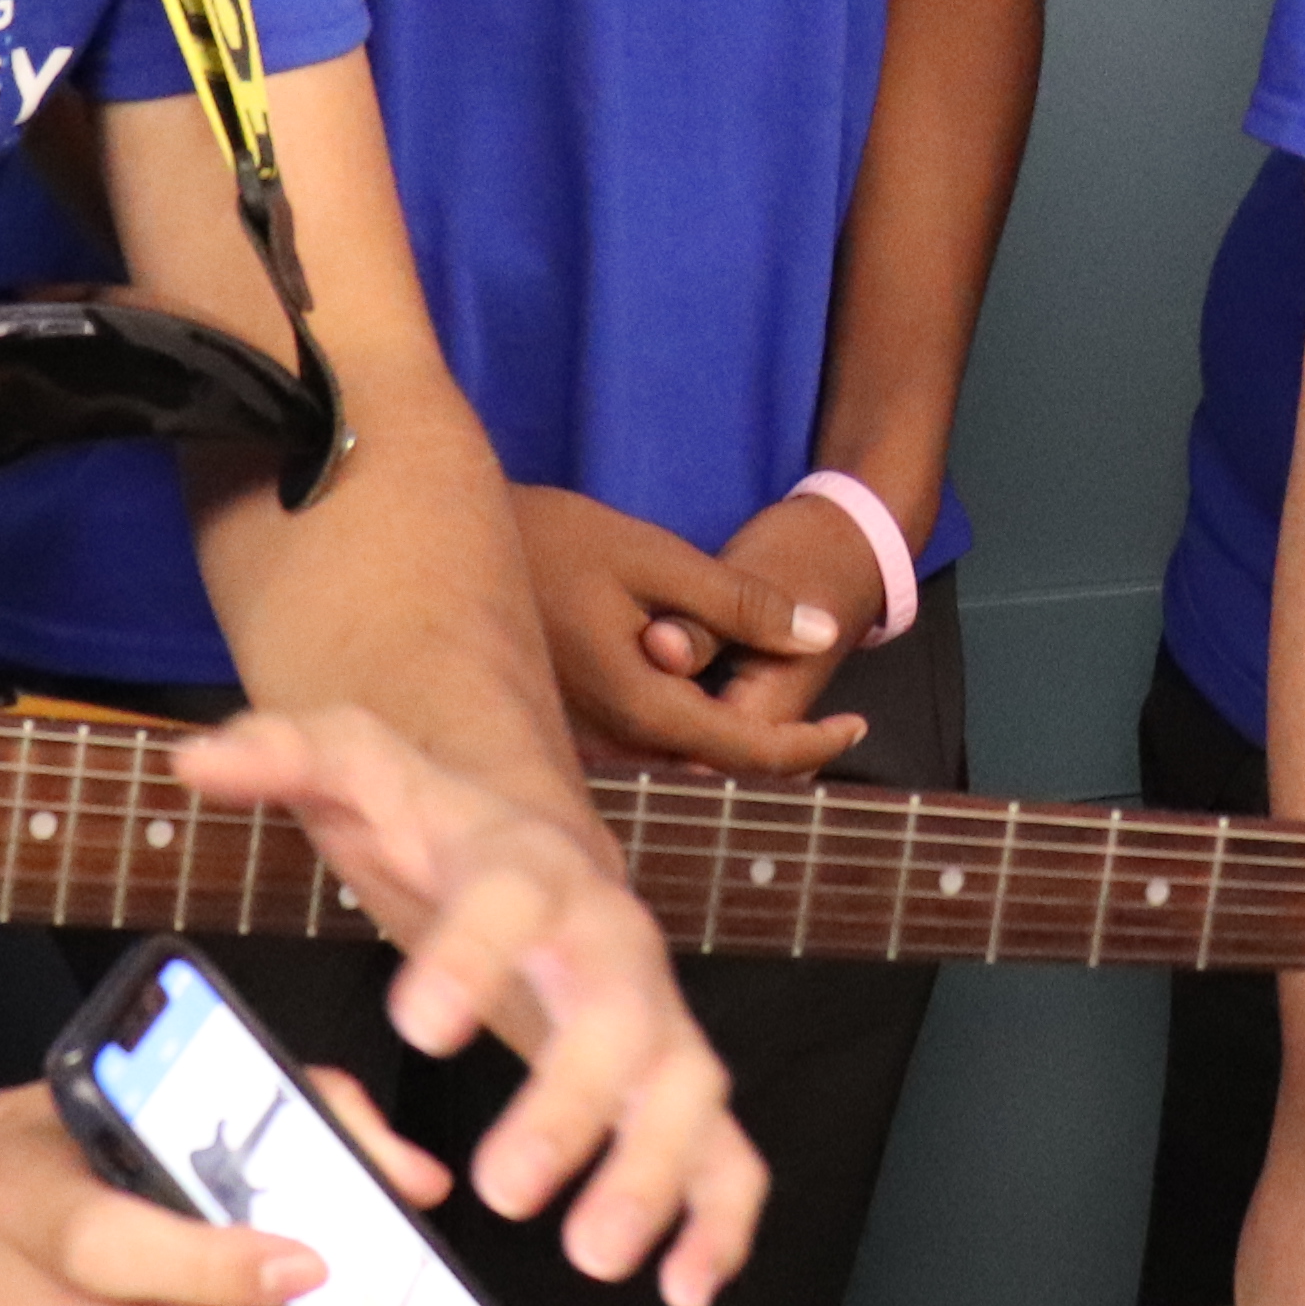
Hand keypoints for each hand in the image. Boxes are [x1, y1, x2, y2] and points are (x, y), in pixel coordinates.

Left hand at [168, 701, 766, 1305]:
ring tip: (594, 1255)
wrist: (536, 845)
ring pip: (686, 1086)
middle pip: (619, 1012)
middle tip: (507, 1186)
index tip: (418, 1021)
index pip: (510, 900)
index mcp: (524, 867)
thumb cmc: (441, 828)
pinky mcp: (675, 1081)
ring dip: (652, 1172)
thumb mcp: (358, 772)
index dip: (472, 957)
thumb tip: (195, 761)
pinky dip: (720, 1218)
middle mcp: (606, 939)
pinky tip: (685, 1286)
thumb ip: (280, 759)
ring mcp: (654, 1013)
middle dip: (572, 1103)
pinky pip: (726, 1150)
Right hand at [512, 484, 872, 781]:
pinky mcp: (559, 728)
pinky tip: (708, 696)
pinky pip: (641, 746)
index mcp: (636, 704)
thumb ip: (740, 603)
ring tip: (790, 716)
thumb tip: (821, 635)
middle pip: (713, 766)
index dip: (811, 744)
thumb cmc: (551, 539)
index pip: (745, 749)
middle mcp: (606, 741)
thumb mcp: (655, 556)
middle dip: (779, 750)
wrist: (446, 541)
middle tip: (834, 727)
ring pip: (676, 760)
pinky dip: (689, 731)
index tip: (857, 725)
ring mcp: (577, 740)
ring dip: (734, 743)